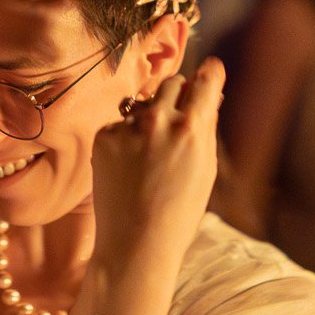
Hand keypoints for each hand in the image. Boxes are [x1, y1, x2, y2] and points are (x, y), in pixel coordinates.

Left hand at [90, 58, 225, 272]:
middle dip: (179, 94)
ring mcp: (128, 127)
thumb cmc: (180, 212)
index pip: (205, 79)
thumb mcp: (206, 169)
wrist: (136, 244)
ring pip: (145, 102)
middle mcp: (159, 120)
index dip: (210, 73)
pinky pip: (120, 124)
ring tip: (151, 154)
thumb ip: (206, 128)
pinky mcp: (104, 136)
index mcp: (192, 128)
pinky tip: (129, 166)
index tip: (210, 70)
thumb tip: (209, 96)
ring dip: (151, 116)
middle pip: (173, 83)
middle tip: (178, 118)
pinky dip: (126, 138)